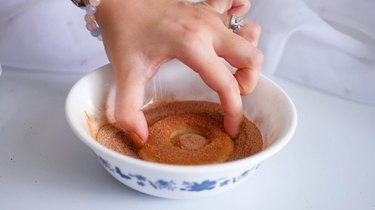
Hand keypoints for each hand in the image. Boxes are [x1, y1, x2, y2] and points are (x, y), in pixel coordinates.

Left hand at [96, 0, 262, 142]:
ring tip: (230, 66)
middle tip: (231, 92)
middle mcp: (207, 28)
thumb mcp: (125, 73)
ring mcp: (208, 15)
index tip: (231, 127)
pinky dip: (239, 19)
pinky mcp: (205, 7)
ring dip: (247, 53)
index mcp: (192, 45)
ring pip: (250, 32)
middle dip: (248, 81)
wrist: (118, 0)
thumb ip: (129, 108)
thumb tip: (141, 135)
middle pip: (252, 56)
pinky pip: (235, 6)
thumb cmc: (123, 31)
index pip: (227, 84)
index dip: (234, 111)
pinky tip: (228, 33)